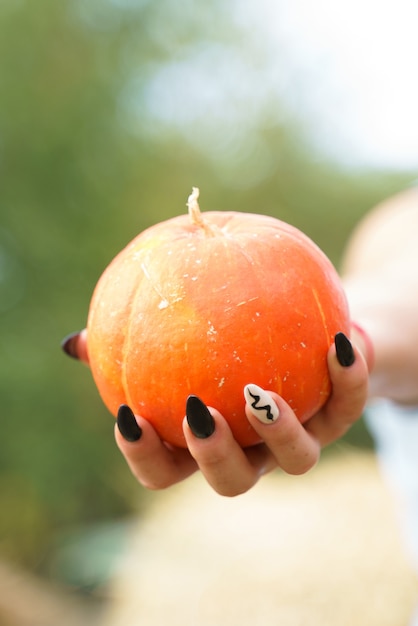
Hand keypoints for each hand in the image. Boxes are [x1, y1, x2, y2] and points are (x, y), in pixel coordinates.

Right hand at [62, 329, 369, 495]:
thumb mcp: (181, 334)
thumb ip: (129, 340)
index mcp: (207, 441)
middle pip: (229, 481)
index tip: (128, 416)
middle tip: (198, 413)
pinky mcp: (342, 413)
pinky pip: (349, 403)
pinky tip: (337, 341)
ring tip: (259, 394)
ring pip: (296, 460)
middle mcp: (253, 450)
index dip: (144, 455)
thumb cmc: (228, 338)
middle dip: (212, 457)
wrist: (310, 332)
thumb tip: (73, 342)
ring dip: (279, 433)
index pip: (166, 469)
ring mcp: (300, 437)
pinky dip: (347, 378)